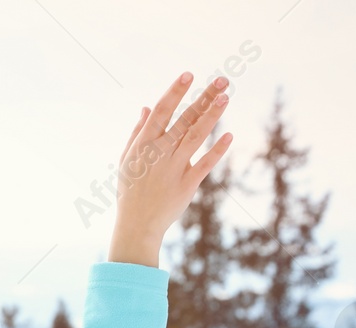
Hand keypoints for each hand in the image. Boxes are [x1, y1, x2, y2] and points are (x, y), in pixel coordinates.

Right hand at [108, 73, 233, 267]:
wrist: (136, 225)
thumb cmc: (130, 190)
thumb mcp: (126, 160)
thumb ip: (138, 133)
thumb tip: (147, 107)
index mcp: (143, 145)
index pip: (161, 112)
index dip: (175, 92)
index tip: (188, 74)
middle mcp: (160, 153)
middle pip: (184, 119)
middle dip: (203, 97)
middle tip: (222, 79)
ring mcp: (174, 169)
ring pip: (196, 136)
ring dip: (212, 116)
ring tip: (226, 97)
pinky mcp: (188, 185)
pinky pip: (205, 164)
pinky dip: (217, 150)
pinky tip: (229, 134)